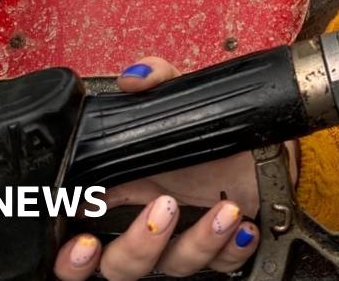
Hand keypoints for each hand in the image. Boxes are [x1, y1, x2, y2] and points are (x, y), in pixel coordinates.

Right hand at [54, 57, 262, 279]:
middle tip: (162, 211)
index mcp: (123, 193)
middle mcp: (148, 226)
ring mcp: (183, 240)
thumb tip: (134, 77)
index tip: (84, 242)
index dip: (73, 252)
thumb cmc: (211, 132)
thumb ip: (157, 79)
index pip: (78, 236)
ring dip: (198, 242)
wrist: (265, 145)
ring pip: (172, 266)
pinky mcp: (220, 250)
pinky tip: (243, 228)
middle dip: (135, 249)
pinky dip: (232, 248)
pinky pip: (220, 266)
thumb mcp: (182, 98)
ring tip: (224, 211)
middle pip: (117, 265)